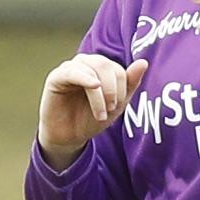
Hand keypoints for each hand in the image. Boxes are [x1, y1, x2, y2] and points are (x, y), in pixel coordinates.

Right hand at [37, 54, 147, 170]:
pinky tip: (94, 86)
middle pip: (106, 65)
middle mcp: (86, 64)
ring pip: (92, 70)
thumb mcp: (117, 104)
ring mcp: (71, 68)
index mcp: (101, 68)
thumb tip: (144, 62)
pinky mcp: (56, 77)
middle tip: (111, 109)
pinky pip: (72, 71)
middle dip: (113, 89)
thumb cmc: (91, 118)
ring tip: (101, 113)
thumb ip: (130, 83)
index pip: (117, 69)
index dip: (122, 87)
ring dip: (100, 94)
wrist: (69, 136)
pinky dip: (85, 78)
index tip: (118, 106)